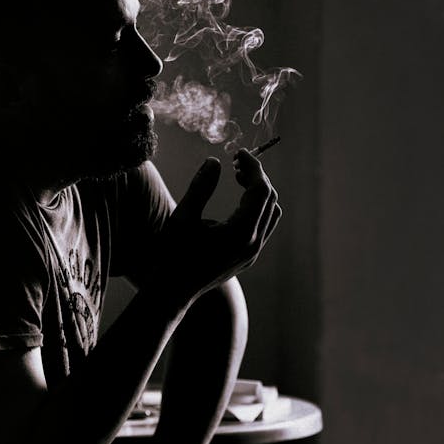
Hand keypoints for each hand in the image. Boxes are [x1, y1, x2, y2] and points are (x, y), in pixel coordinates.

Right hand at [156, 149, 280, 307]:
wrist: (172, 291)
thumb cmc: (172, 254)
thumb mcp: (183, 217)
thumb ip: (201, 187)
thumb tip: (214, 161)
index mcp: (240, 232)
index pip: (260, 189)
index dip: (252, 166)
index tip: (237, 153)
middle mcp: (253, 243)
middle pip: (270, 198)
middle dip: (256, 176)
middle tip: (236, 162)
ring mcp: (252, 253)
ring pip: (271, 213)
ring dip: (259, 191)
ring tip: (238, 178)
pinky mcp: (248, 257)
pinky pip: (264, 226)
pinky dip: (257, 207)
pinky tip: (238, 200)